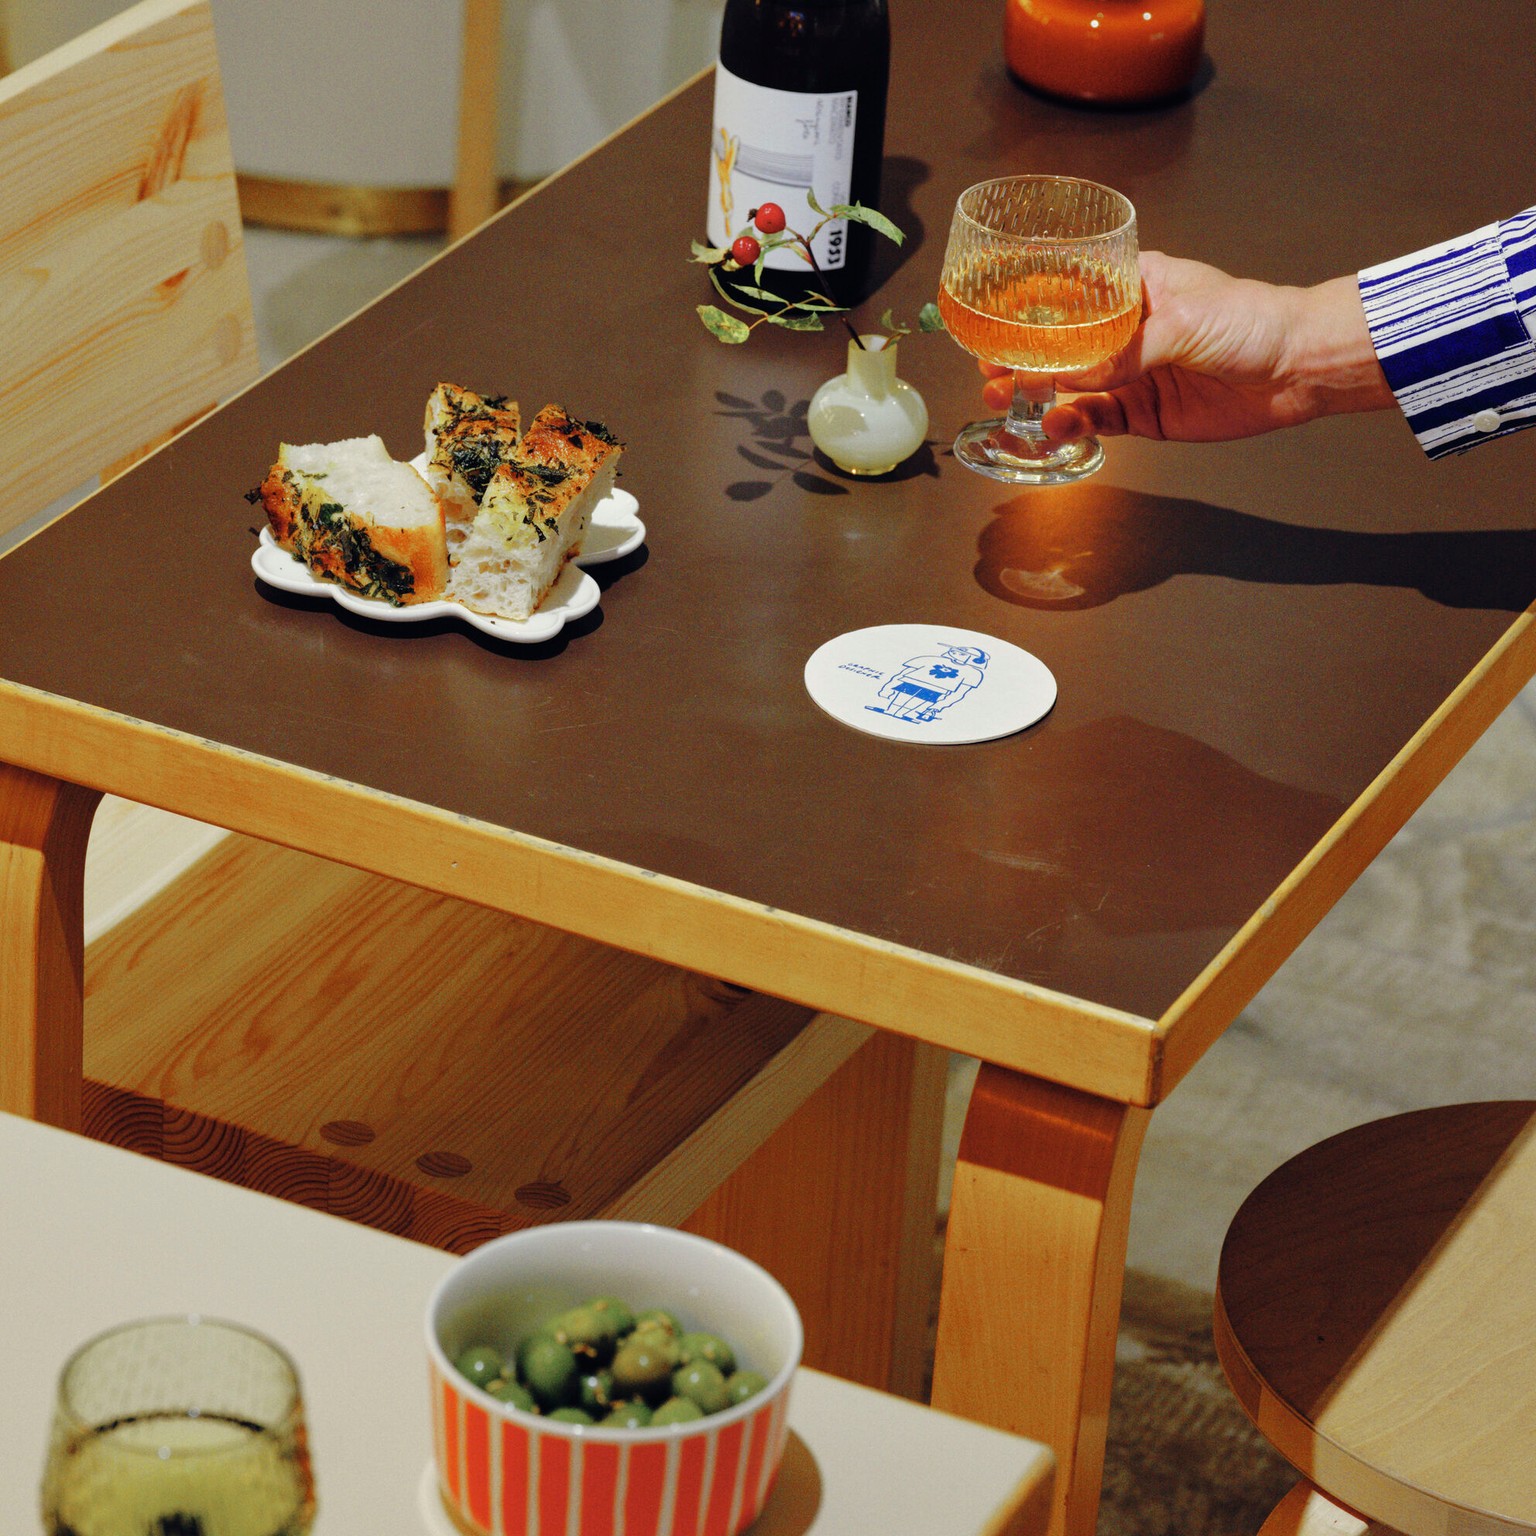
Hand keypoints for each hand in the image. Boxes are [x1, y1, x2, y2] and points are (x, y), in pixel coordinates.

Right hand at [979, 250, 1396, 442]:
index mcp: (1135, 289)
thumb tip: (1071, 377)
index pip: (1070, 294)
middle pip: (1060, 347)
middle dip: (1022, 361)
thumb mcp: (1184, 324)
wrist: (1298, 367)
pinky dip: (1073, 426)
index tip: (995, 325)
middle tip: (990, 375)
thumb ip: (1124, 353)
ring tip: (1009, 403)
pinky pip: (1097, 421)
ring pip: (1071, 388)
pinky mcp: (1144, 414)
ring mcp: (1132, 375)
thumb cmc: (1253, 320)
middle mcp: (1127, 332)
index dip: (1030, 310)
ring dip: (1039, 396)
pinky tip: (1056, 427)